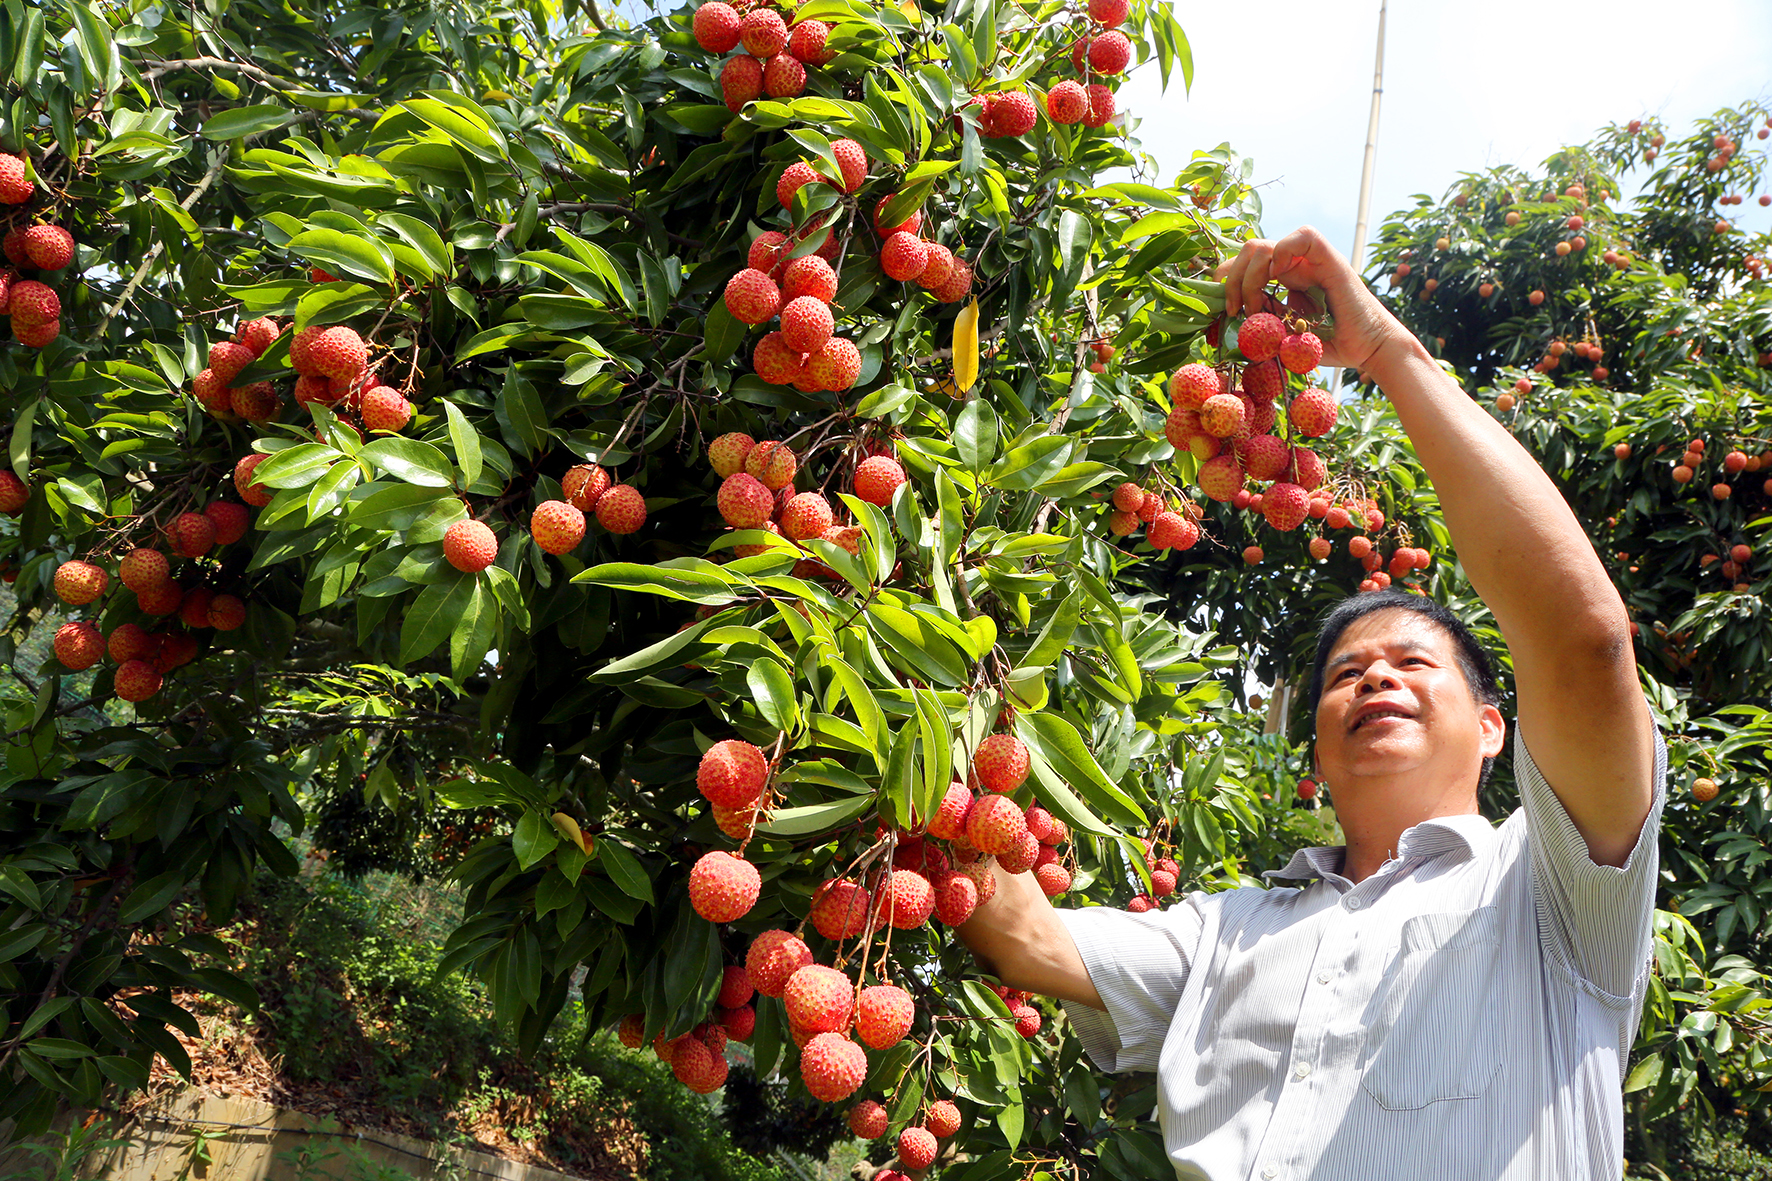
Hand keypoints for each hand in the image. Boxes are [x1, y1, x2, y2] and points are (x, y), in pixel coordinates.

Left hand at [1213, 225, 1408, 373]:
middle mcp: (1293, 265)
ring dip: (1248, 277)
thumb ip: (1258, 324)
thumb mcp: (1281, 337)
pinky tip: (1277, 277)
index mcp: (1281, 279)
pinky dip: (1282, 251)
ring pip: (1264, 246)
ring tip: (1252, 307)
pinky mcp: (1329, 259)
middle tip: (1232, 310)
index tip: (1223, 310)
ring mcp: (1310, 260)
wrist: (1368, 350)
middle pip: (1247, 252)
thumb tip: (1226, 318)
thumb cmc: (1329, 346)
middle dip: (1230, 279)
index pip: (1243, 265)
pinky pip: (1303, 237)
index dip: (1226, 281)